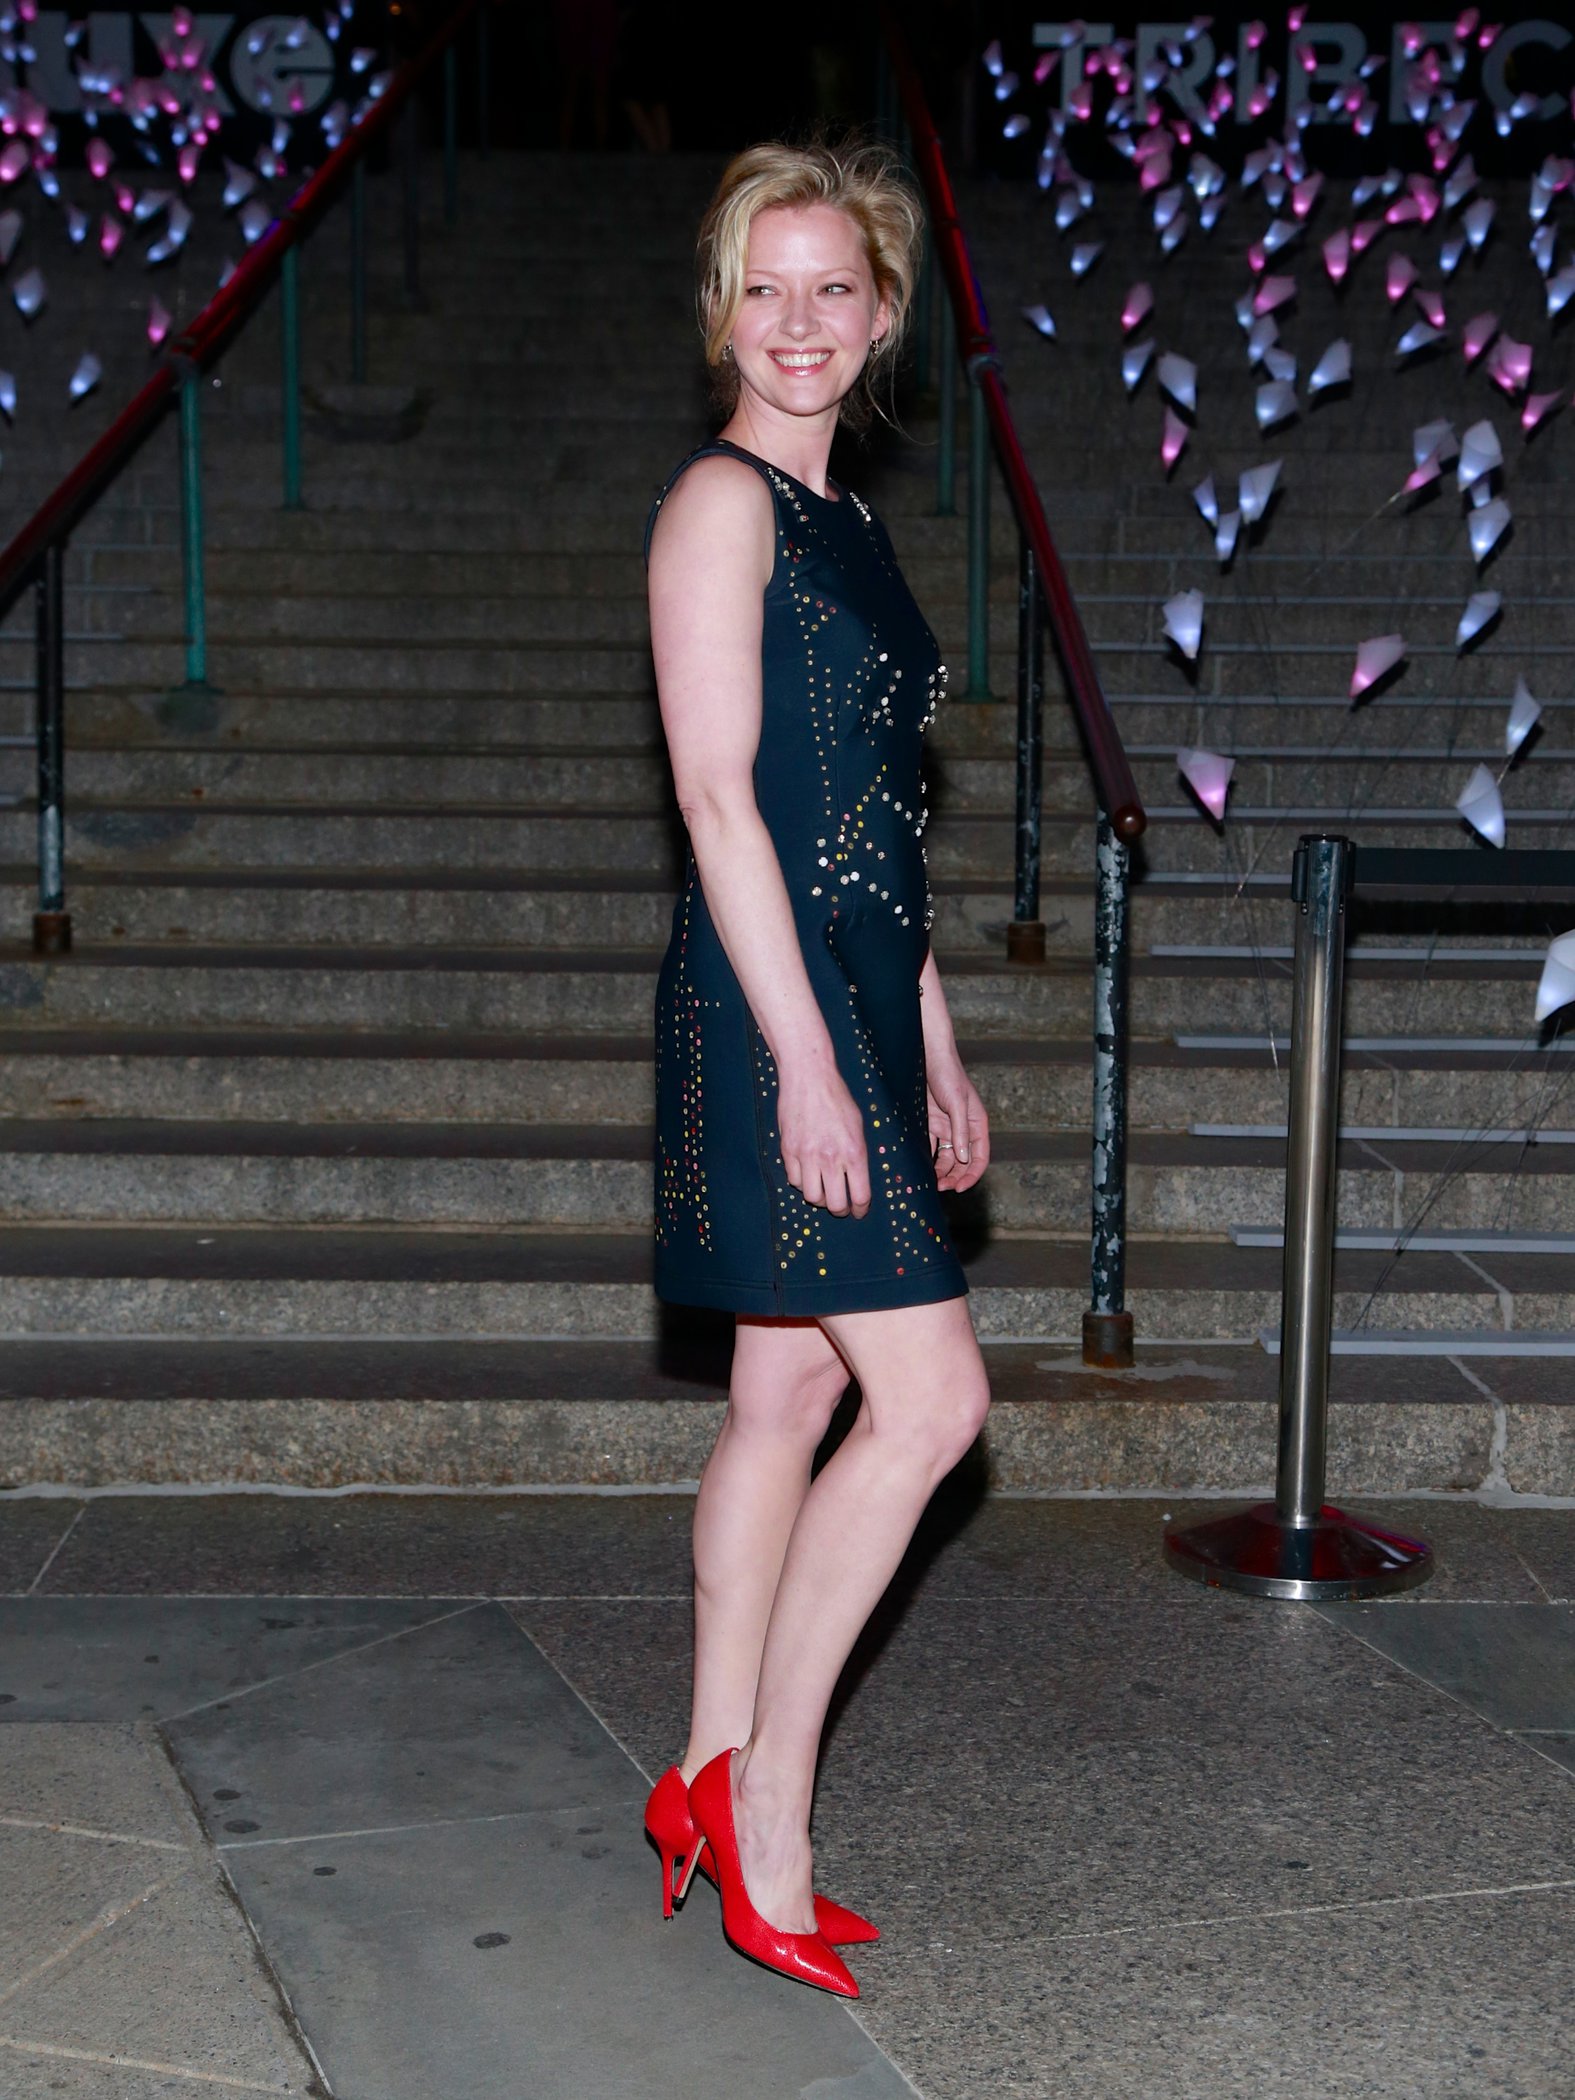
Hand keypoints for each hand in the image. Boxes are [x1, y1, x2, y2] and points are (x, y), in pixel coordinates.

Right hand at [777, 1069, 871, 1216]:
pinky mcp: (788, 1150)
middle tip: (841, 1207)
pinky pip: (793, 1180)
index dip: (860, 1209)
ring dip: (819, 1198)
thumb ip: (857, 1155)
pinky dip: (801, 1182)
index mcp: (854, 1152)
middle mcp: (830, 1158)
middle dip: (840, 1210)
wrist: (808, 1077)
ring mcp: (806, 1155)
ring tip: (823, 1191)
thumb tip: (856, 1180)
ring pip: (811, 1196)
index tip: (859, 1211)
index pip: (860, 1196)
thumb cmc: (837, 1098)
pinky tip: (807, 1174)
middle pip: (834, 1204)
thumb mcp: (858, 1126)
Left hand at [926, 1061, 988, 1192]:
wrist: (927, 1056)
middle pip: (963, 1161)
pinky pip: (930, 1147)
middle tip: (942, 1188)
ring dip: (941, 1171)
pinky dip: (927, 1159)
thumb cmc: (948, 1074)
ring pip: (946, 1158)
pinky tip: (919, 1168)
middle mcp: (963, 1129)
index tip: (959, 1188)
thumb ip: (961, 1131)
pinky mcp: (930, 1123)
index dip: (972, 1175)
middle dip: (955, 1177)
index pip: (980, 1157)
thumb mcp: (957, 1102)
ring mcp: (946, 1127)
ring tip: (930, 1183)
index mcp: (977, 1124)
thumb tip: (963, 1159)